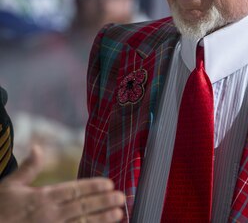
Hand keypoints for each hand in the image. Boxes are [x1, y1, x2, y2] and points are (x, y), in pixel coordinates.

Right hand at [0, 145, 124, 221]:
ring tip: (119, 213)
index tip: (109, 183)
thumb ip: (28, 169)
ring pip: (81, 222)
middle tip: (121, 197)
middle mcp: (49, 214)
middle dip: (104, 201)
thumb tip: (37, 147)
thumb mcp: (10, 186)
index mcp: (42, 197)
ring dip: (101, 218)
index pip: (73, 190)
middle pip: (82, 206)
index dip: (93, 186)